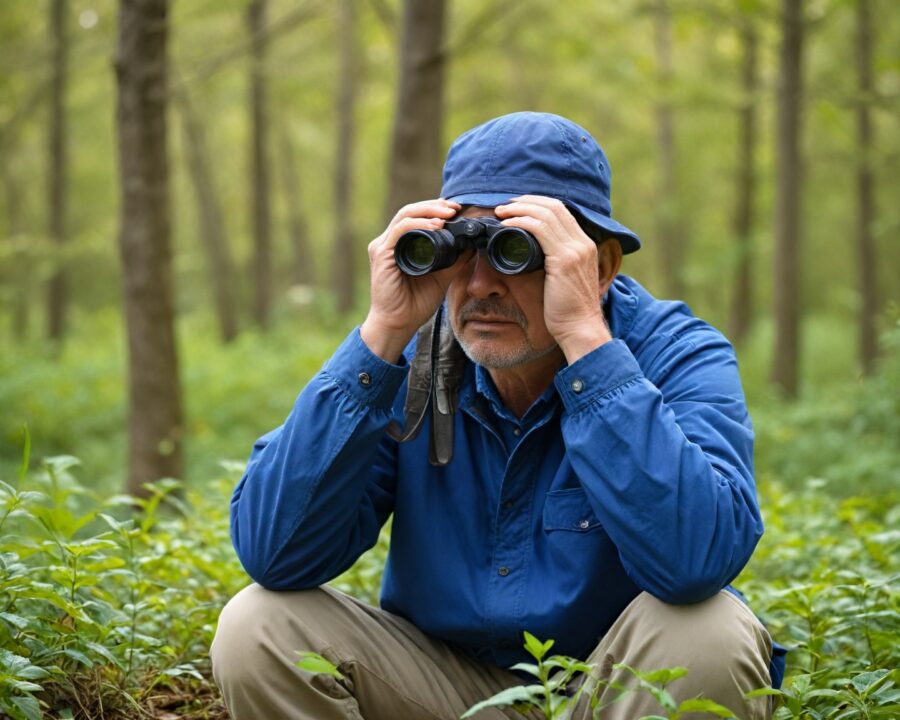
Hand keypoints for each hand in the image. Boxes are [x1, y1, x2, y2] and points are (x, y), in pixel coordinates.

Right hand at [360, 199, 465, 361]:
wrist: (399, 324)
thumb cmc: (415, 303)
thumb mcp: (442, 276)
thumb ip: (454, 260)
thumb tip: (472, 244)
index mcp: (401, 244)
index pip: (417, 216)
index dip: (436, 209)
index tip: (457, 210)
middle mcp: (389, 241)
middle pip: (411, 211)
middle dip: (435, 206)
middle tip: (455, 208)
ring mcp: (383, 246)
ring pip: (405, 216)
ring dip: (428, 212)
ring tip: (448, 215)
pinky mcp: (381, 254)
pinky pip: (400, 231)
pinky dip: (418, 225)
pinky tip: (435, 227)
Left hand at [494, 196, 612, 361]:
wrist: (580, 328)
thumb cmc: (568, 311)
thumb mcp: (564, 280)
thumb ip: (555, 263)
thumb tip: (532, 256)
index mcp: (585, 245)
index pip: (562, 211)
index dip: (538, 204)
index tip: (517, 206)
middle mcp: (583, 243)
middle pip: (554, 206)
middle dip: (527, 201)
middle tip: (505, 206)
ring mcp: (575, 250)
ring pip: (546, 214)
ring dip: (520, 209)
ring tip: (501, 212)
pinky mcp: (565, 260)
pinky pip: (540, 230)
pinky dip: (521, 222)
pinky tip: (507, 224)